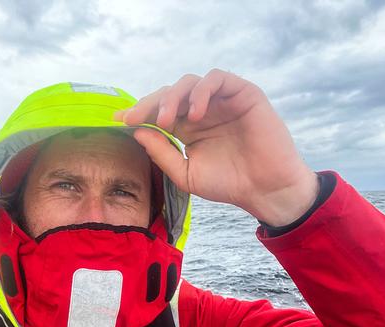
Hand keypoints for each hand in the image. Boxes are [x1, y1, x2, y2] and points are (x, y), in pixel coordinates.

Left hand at [115, 69, 319, 226]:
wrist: (264, 189)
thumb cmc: (228, 184)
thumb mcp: (186, 173)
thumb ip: (162, 153)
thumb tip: (137, 132)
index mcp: (187, 128)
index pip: (159, 112)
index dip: (139, 113)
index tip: (119, 120)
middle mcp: (202, 111)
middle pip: (170, 94)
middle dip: (149, 104)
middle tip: (136, 119)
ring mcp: (222, 101)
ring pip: (190, 83)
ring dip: (173, 97)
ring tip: (167, 120)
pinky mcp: (242, 94)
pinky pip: (217, 79)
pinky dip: (202, 91)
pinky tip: (195, 114)